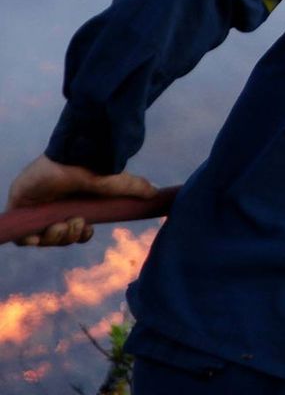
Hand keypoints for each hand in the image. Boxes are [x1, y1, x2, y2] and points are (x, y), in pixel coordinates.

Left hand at [5, 154, 156, 246]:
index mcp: (71, 203)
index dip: (80, 235)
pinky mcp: (18, 210)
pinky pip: (22, 238)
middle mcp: (52, 207)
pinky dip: (32, 239)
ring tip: (61, 223)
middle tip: (75, 223)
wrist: (69, 155)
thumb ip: (132, 187)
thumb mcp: (113, 182)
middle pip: (58, 237)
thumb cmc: (89, 165)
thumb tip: (155, 193)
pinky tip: (44, 229)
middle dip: (69, 236)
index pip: (73, 229)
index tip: (87, 231)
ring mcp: (35, 209)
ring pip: (42, 239)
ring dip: (55, 237)